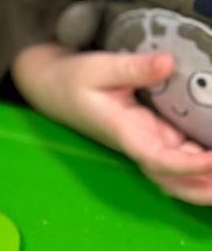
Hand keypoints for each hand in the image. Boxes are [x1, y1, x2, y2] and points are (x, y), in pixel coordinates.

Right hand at [13, 43, 211, 206]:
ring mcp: (148, 144)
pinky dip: (204, 164)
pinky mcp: (154, 137)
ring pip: (181, 176)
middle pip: (175, 182)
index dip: (191, 165)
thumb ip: (133, 67)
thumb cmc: (73, 78)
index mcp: (125, 133)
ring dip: (207, 182)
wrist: (53, 87)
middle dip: (206, 188)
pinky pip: (182, 158)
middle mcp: (140, 145)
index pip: (160, 160)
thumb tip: (169, 63)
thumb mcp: (98, 67)